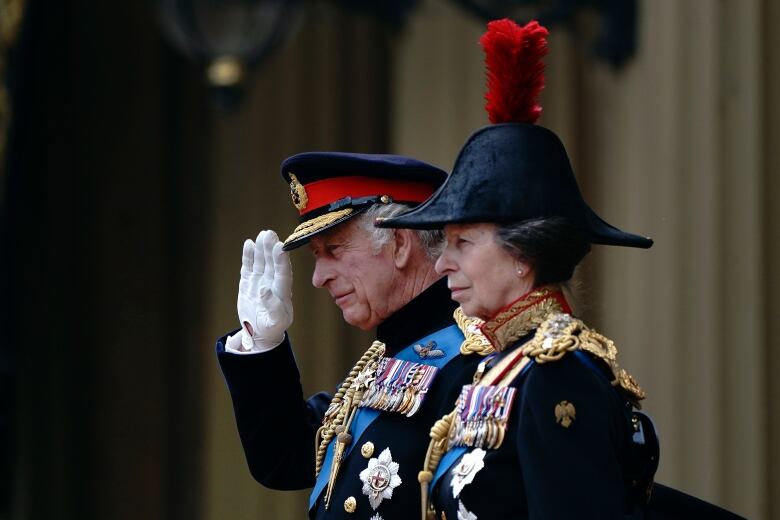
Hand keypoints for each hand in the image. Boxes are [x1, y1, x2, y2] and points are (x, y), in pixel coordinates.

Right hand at [236, 230, 293, 350]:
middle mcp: (273, 283)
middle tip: (269, 234)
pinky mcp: (249, 282)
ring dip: (261, 249)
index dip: (281, 260)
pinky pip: (249, 266)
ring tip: (261, 235)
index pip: (283, 273)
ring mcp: (260, 280)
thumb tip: (263, 289)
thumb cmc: (272, 327)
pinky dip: (249, 256)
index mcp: (282, 292)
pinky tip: (249, 243)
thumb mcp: (274, 321)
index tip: (280, 247)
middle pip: (272, 263)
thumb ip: (271, 306)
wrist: (260, 331)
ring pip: (262, 262)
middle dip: (271, 249)